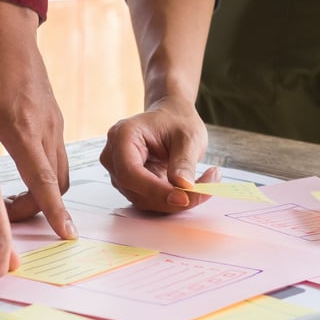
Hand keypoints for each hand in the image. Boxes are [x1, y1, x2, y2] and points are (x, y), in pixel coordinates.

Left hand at [0, 0, 75, 239]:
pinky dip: (45, 174)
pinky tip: (19, 171)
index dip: (54, 211)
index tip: (66, 234)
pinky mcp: (57, 119)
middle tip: (5, 215)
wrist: (6, 33)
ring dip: (43, 192)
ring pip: (61, 172)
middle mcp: (46, 129)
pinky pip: (57, 156)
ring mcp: (56, 124)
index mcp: (21, 129)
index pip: (44, 181)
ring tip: (10, 197)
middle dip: (37, 208)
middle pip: (56, 185)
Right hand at [100, 96, 216, 211]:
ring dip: (174, 200)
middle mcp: (113, 157)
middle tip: (205, 191)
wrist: (170, 118)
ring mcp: (119, 173)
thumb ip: (184, 162)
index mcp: (122, 137)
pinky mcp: (130, 185)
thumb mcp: (188, 136)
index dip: (156, 190)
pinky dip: (171, 199)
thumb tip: (184, 188)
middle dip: (171, 198)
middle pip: (136, 191)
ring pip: (144, 200)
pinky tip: (190, 187)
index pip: (130, 173)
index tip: (185, 197)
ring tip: (204, 184)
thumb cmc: (176, 121)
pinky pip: (149, 200)